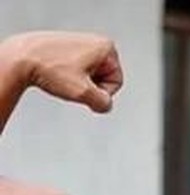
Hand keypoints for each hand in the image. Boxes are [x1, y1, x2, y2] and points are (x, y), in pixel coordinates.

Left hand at [6, 31, 122, 112]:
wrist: (20, 59)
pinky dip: (68, 76)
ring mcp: (80, 43)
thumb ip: (104, 104)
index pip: (116, 82)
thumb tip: (106, 105)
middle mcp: (95, 41)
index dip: (101, 93)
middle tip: (72, 85)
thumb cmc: (49, 68)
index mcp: (106, 47)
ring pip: (89, 75)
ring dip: (78, 83)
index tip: (85, 92)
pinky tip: (57, 75)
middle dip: (90, 87)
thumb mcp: (83, 93)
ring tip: (62, 78)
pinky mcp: (68, 47)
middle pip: (103, 78)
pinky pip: (77, 70)